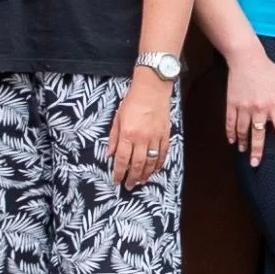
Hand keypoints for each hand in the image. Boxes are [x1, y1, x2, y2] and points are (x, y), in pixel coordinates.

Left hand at [109, 73, 175, 188]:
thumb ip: (113, 138)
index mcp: (127, 134)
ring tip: (141, 181)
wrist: (152, 87)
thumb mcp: (118, 117)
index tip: (116, 180)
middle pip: (137, 164)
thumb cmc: (133, 100)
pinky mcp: (165, 134)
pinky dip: (159, 164)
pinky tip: (155, 169)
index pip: (122, 159)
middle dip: (132, 178)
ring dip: (146, 174)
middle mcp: (141, 138)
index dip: (119, 173)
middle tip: (129, 185)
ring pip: (151, 162)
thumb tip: (109, 155)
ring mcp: (155, 137)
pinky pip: (163, 154)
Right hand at [224, 52, 274, 165]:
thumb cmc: (268, 70)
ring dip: (243, 143)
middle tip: (255, 164)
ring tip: (244, 152)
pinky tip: (232, 141)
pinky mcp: (231, 104)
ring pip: (242, 130)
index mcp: (274, 104)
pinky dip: (230, 132)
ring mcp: (243, 107)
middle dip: (257, 150)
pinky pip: (230, 122)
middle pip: (258, 134)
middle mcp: (258, 108)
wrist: (246, 59)